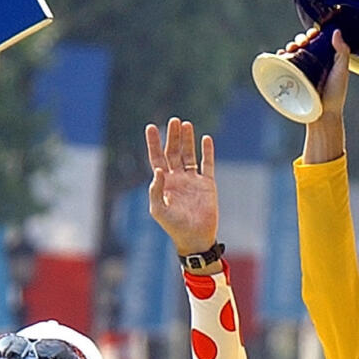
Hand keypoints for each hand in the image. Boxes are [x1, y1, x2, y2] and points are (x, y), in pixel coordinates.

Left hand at [144, 117, 218, 260]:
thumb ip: (156, 190)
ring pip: (189, 155)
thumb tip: (158, 170)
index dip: (153, 143)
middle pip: (173, 152)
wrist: (196, 237)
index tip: (151, 127)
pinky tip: (205, 139)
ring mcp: (193, 180)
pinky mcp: (207, 184)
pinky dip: (207, 151)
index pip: (156, 158)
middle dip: (173, 137)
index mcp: (164, 183)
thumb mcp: (159, 210)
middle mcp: (177, 179)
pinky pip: (207, 164)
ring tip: (186, 124)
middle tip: (174, 121)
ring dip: (187, 140)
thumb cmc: (174, 226)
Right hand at [292, 28, 348, 164]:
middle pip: (304, 46)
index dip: (313, 34)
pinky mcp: (293, 80)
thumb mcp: (342, 70)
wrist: (323, 114)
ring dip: (289, 46)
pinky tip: (281, 55)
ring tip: (290, 49)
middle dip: (299, 39)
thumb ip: (342, 51)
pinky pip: (285, 65)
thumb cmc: (335, 94)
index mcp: (326, 59)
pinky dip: (281, 57)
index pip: (317, 41)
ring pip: (293, 54)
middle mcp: (314, 64)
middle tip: (300, 43)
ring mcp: (303, 72)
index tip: (311, 35)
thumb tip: (336, 31)